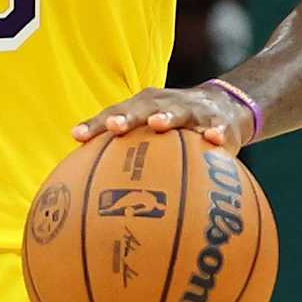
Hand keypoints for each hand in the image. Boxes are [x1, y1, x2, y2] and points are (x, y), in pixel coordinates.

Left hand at [72, 84, 254, 154]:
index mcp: (143, 107)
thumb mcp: (152, 136)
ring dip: (167, 116)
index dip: (96, 124)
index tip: (78, 136)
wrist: (223, 105)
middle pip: (142, 108)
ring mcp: (191, 110)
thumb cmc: (175, 128)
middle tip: (115, 126)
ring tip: (158, 123)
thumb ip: (128, 158)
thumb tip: (94, 197)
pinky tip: (215, 139)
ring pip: (178, 112)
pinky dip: (216, 131)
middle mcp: (164, 104)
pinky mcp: (218, 121)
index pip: (114, 114)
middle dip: (127, 115)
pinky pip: (218, 127)